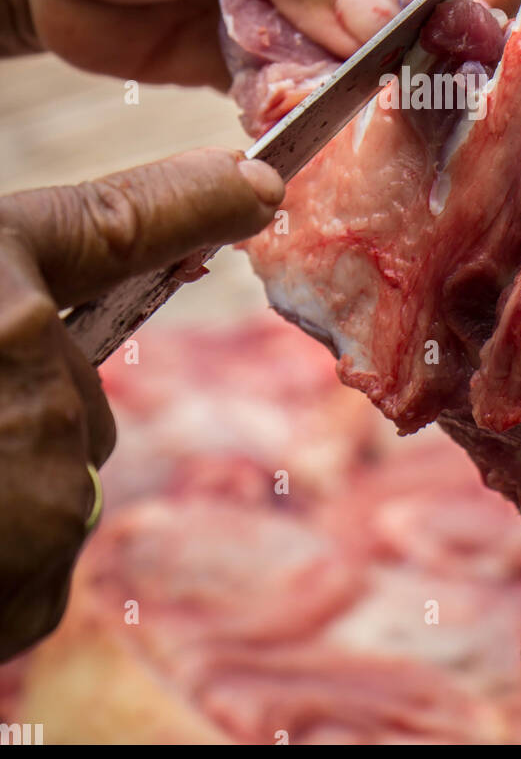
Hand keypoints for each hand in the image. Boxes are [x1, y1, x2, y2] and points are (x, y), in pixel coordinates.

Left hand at [0, 0, 519, 87]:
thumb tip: (383, 24)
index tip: (479, 32)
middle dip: (437, 44)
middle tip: (423, 91)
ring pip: (390, 55)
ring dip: (373, 89)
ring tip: (349, 106)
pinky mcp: (285, 54)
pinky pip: (328, 93)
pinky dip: (318, 111)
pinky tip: (292, 114)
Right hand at [0, 148, 282, 660]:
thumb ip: (22, 289)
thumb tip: (70, 307)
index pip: (115, 222)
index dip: (194, 197)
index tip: (258, 183)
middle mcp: (25, 365)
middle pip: (77, 403)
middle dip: (17, 420)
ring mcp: (30, 477)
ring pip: (58, 491)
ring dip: (1, 503)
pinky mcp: (22, 572)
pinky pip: (37, 574)